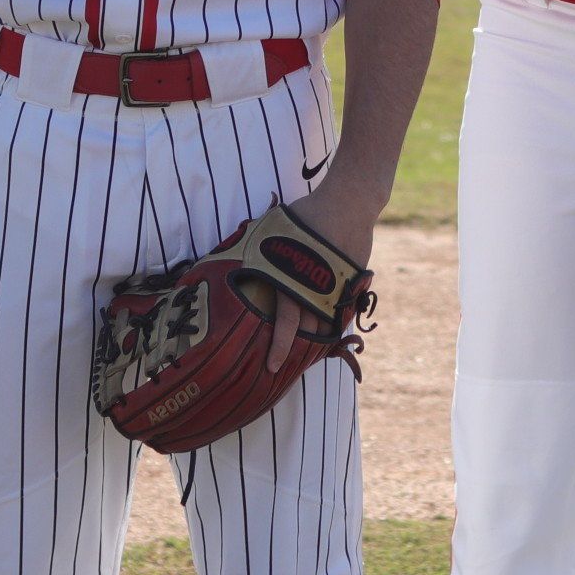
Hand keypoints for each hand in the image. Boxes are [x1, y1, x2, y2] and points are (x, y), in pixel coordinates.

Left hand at [266, 177, 381, 373]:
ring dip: (315, 341)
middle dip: (296, 354)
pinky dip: (334, 323)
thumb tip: (223, 256)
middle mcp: (311, 288)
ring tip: (304, 356)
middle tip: (286, 371)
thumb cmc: (304, 213)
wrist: (347, 203)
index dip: (279, 348)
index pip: (284, 322)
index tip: (272, 367)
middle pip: (307, 332)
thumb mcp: (271, 229)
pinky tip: (327, 331)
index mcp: (288, 278)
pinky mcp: (351, 285)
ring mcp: (334, 288)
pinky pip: (342, 312)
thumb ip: (254, 248)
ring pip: (325, 325)